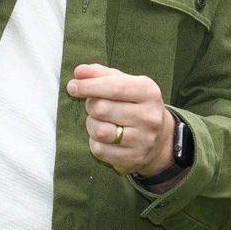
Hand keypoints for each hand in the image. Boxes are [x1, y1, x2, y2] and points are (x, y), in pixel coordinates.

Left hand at [67, 63, 176, 178]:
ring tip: (98, 121)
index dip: (89, 86)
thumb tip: (79, 71)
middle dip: (91, 105)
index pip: (114, 87)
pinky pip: (100, 150)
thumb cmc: (134, 104)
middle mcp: (149, 116)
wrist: (159, 138)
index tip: (72, 86)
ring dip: (91, 124)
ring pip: (99, 131)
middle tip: (93, 105)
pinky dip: (95, 142)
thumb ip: (100, 74)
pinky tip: (104, 138)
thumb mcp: (124, 83)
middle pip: (102, 108)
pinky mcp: (133, 158)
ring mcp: (143, 140)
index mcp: (148, 92)